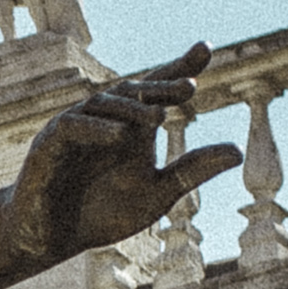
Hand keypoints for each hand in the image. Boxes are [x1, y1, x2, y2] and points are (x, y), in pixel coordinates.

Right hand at [19, 49, 239, 266]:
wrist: (50, 239)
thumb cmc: (99, 214)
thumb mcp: (156, 194)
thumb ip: (191, 171)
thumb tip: (238, 150)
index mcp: (131, 128)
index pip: (156, 90)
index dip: (179, 67)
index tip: (206, 49)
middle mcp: (105, 121)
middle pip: (134, 90)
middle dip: (160, 86)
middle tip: (190, 89)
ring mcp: (75, 129)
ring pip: (104, 103)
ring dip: (131, 108)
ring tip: (160, 119)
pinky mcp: (49, 144)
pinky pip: (72, 126)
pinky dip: (96, 128)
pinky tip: (119, 135)